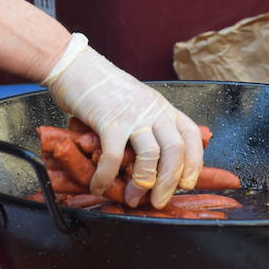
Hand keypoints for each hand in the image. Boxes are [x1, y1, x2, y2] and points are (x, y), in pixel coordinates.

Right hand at [42, 34, 203, 208]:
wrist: (74, 66)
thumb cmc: (101, 88)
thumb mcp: (136, 102)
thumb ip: (145, 126)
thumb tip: (147, 162)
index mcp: (162, 107)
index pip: (191, 135)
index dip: (194, 162)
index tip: (187, 183)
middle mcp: (153, 110)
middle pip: (175, 150)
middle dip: (170, 182)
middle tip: (159, 202)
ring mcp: (132, 115)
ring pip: (152, 155)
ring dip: (144, 182)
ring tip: (132, 198)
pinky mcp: (108, 120)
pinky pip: (114, 156)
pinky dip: (107, 176)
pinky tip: (99, 185)